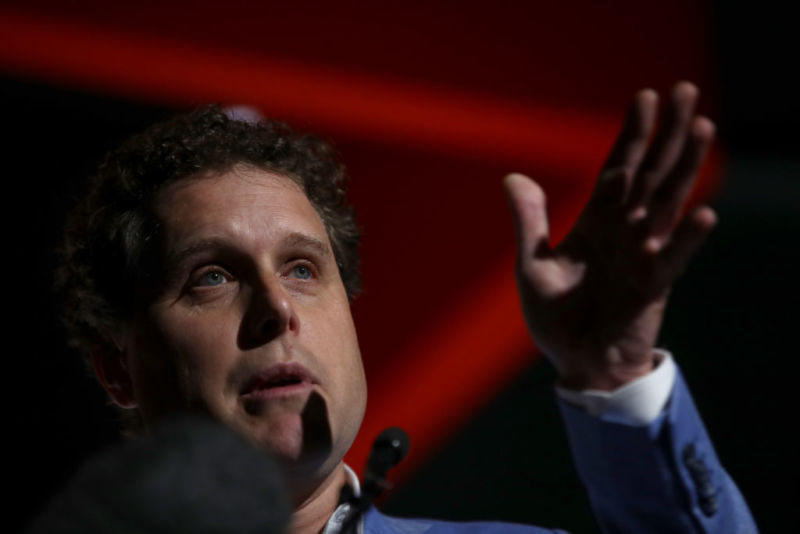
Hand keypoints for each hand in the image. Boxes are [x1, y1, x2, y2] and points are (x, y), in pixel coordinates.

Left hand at [504, 82, 715, 390]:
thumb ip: (529, 222)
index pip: (618, 168)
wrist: (576, 364)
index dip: (631, 133)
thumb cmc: (557, 318)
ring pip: (668, 202)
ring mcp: (642, 255)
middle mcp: (625, 231)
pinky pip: (674, 259)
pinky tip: (703, 212)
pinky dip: (686, 238)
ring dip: (684, 167)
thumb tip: (512, 177)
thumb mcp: (533, 266)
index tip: (645, 96)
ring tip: (702, 128)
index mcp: (597, 222)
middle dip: (665, 133)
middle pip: (649, 173)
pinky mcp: (653, 286)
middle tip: (685, 89)